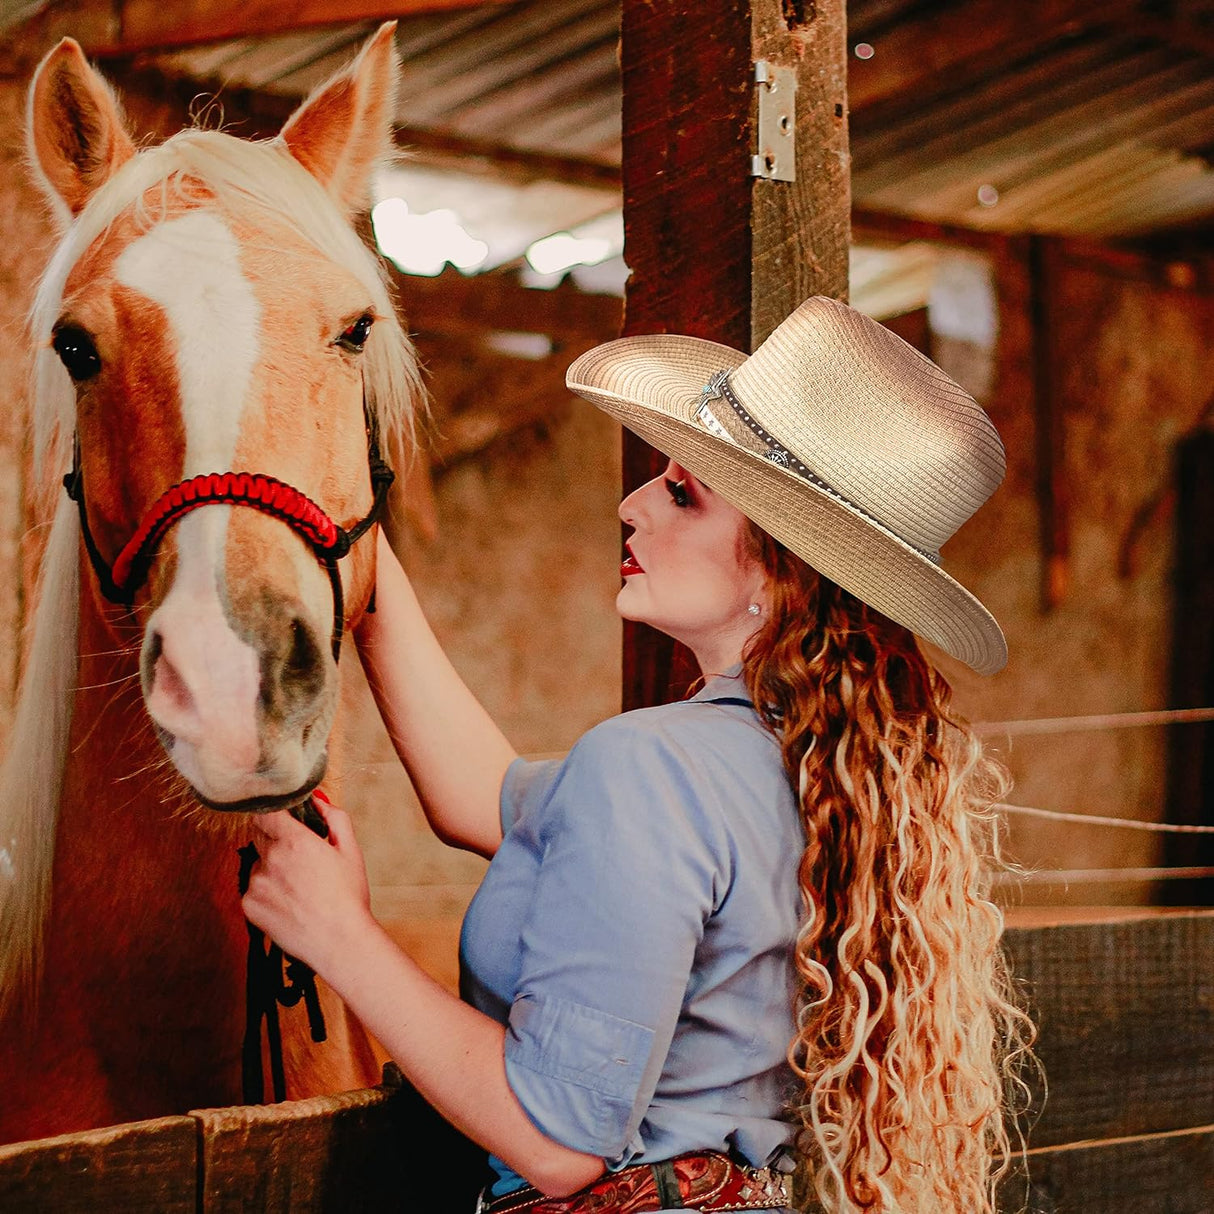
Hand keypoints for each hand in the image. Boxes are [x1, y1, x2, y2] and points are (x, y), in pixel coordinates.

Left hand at [241, 793, 374, 972]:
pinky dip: (267, 891)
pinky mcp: (249, 906)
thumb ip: (334, 818)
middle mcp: (269, 859)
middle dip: (276, 841)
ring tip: (298, 887)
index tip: (284, 820)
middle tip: (300, 858)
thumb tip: (318, 802)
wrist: (338, 941)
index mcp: (294, 841)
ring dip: (271, 868)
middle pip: (260, 836)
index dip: (275, 815)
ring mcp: (256, 884)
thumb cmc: (348, 897)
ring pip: (257, 864)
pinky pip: (253, 888)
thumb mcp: (350, 850)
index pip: (266, 813)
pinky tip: (289, 902)